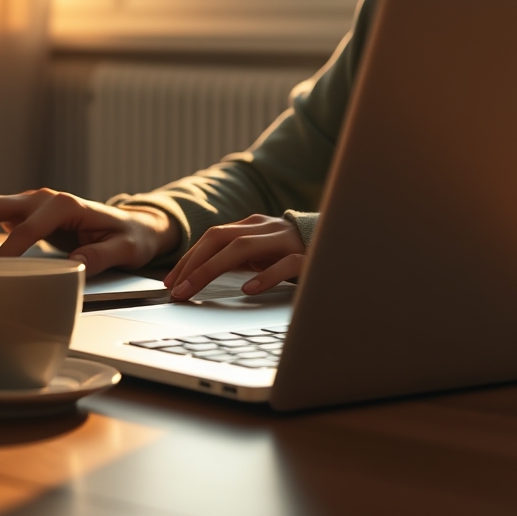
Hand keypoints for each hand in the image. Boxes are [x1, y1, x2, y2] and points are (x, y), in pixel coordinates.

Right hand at [0, 188, 178, 275]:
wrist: (128, 223)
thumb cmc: (126, 238)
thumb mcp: (125, 250)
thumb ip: (102, 257)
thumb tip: (74, 268)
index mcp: (63, 206)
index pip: (25, 230)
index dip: (3, 253)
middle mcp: (36, 197)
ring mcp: (20, 201)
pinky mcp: (10, 211)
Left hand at [164, 214, 304, 300]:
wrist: (346, 248)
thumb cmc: (299, 256)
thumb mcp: (265, 255)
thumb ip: (240, 259)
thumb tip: (199, 277)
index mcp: (255, 226)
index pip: (212, 237)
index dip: (188, 258)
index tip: (170, 282)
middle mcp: (268, 228)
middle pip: (221, 238)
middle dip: (193, 264)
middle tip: (175, 289)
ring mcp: (289, 241)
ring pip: (244, 247)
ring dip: (212, 269)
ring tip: (193, 288)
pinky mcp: (310, 258)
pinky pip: (286, 264)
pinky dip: (266, 275)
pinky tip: (249, 289)